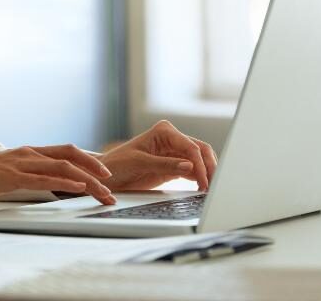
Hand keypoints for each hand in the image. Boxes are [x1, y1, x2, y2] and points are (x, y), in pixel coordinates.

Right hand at [0, 144, 115, 205]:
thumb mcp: (6, 176)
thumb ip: (25, 176)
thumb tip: (43, 183)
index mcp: (28, 153)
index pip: (65, 151)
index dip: (88, 159)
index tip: (105, 172)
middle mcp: (28, 153)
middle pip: (71, 154)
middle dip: (95, 167)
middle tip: (112, 182)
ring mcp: (20, 162)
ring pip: (63, 166)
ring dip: (87, 179)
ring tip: (103, 190)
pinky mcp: (11, 176)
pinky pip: (44, 178)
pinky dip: (64, 182)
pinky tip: (78, 187)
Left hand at [100, 120, 216, 191]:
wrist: (106, 176)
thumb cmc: (118, 164)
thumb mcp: (140, 163)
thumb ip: (164, 164)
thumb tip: (189, 166)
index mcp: (164, 131)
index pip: (190, 146)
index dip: (200, 164)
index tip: (204, 181)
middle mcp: (172, 139)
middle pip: (200, 151)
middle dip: (209, 167)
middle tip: (214, 186)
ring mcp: (174, 153)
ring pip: (199, 161)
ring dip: (207, 174)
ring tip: (212, 190)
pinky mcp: (174, 166)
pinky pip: (192, 171)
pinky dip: (200, 179)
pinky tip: (203, 189)